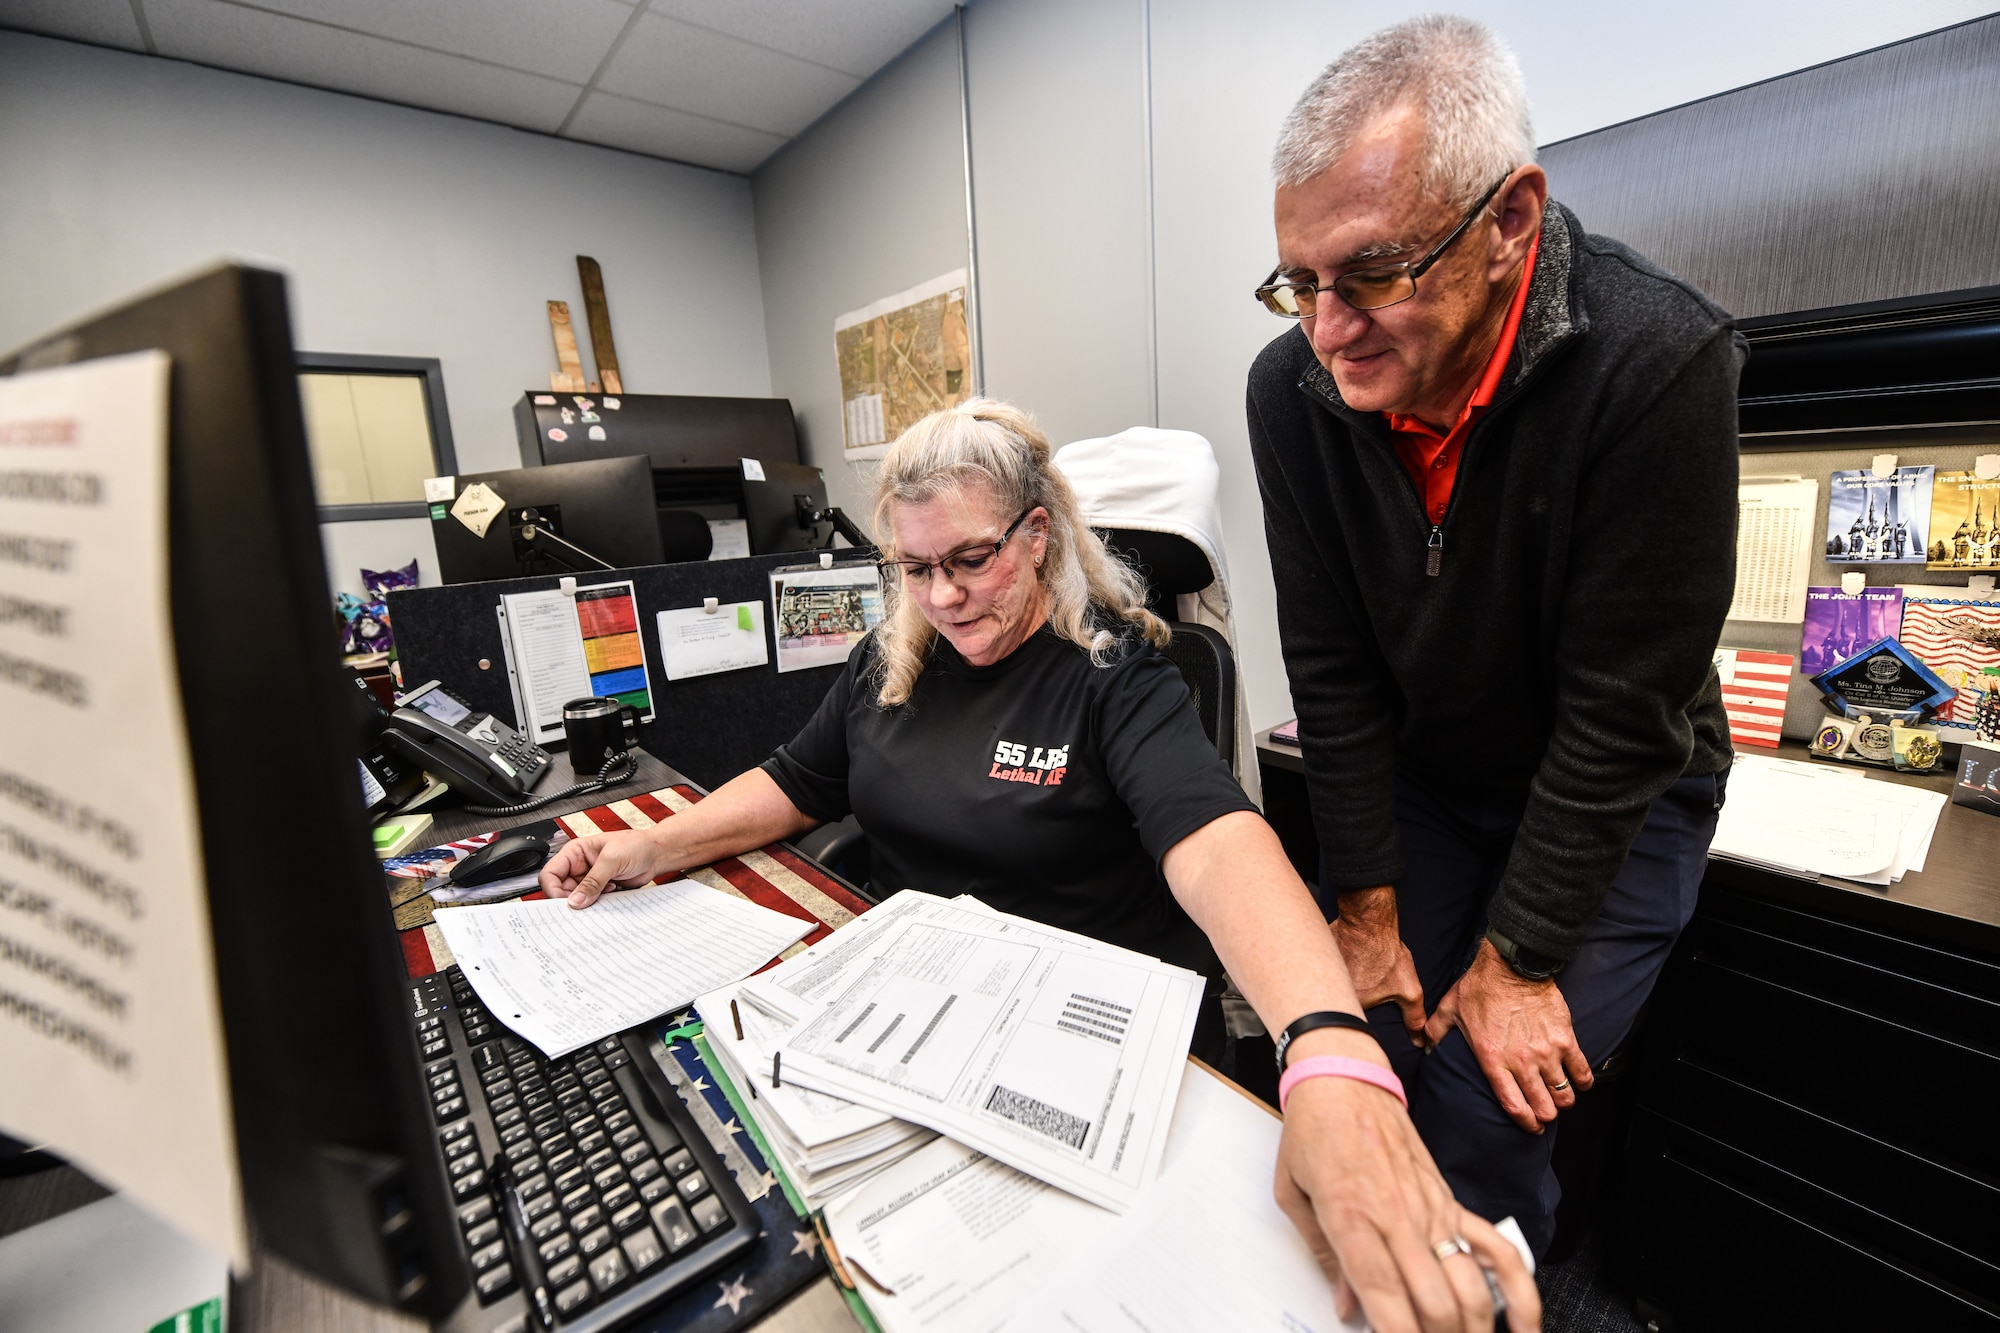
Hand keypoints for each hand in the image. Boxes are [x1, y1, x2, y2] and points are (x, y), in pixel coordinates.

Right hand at [537, 831, 671, 907]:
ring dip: (586, 902)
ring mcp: (589, 880)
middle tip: (584, 904)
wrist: (656, 855)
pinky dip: (598, 905)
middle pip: (560, 890)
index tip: (564, 902)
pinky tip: (611, 894)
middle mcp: (579, 867)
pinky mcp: (600, 890)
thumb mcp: (612, 860)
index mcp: (575, 852)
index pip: (551, 874)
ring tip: (604, 894)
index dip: (553, 889)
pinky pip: (591, 903)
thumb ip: (593, 881)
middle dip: (571, 899)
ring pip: (575, 899)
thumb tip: (575, 900)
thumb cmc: (637, 846)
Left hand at [1276, 1048, 1541, 1331]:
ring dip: (1476, 1328)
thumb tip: (1346, 1307)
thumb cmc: (1314, 1129)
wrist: (1344, 1075)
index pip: (1383, 1295)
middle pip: (1434, 1304)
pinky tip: (1526, 1325)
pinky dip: (1520, 1291)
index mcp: (1351, 1215)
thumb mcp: (1292, 1193)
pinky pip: (1497, 1250)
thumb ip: (1323, 1257)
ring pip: (1471, 1287)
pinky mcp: (1451, 1201)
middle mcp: (1398, 1217)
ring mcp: (1433, 1210)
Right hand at [1331, 886, 1426, 1047]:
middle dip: (1349, 1004)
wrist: (1368, 922)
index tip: (1368, 1013)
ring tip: (1353, 978)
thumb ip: (1414, 1017)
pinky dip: (1329, 971)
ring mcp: (1323, 974)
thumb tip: (1419, 1041)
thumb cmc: (1386, 954)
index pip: (1353, 1022)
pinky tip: (1342, 965)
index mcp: (1353, 1004)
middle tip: (1362, 990)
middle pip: (1340, 1006)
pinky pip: (1321, 972)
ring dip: (1338, 987)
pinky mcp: (1317, 960)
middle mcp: (1333, 992)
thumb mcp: (1409, 989)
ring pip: (1329, 989)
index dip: (1360, 1021)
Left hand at [1424, 941, 1590, 1132]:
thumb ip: (1434, 1032)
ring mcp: (1547, 1051)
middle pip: (1543, 1107)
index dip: (1525, 1122)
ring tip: (1559, 1097)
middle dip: (1545, 1115)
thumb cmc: (1479, 987)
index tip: (1530, 1126)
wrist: (1512, 963)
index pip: (1513, 1105)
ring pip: (1564, 1094)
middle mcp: (1522, 1061)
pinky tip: (1579, 1082)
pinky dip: (1583, 1081)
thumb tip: (1424, 1047)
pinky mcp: (1565, 1038)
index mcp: (1492, 1059)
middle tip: (1544, 1112)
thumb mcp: (1449, 1009)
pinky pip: (1582, 1071)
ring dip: (1562, 1100)